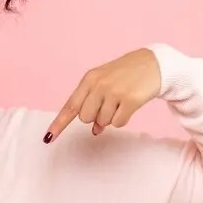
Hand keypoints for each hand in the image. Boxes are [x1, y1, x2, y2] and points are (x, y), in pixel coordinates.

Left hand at [44, 48, 161, 142]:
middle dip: (96, 116)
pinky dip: (123, 119)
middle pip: (86, 118)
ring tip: (121, 101)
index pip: (70, 106)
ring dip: (111, 117)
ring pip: (102, 122)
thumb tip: (95, 130)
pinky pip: (118, 123)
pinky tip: (129, 105)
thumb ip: (94, 104)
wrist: (153, 64)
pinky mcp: (130, 100)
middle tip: (109, 104)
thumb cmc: (125, 75)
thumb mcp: (105, 84)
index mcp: (89, 79)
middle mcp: (99, 85)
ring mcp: (114, 92)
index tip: (48, 138)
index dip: (59, 124)